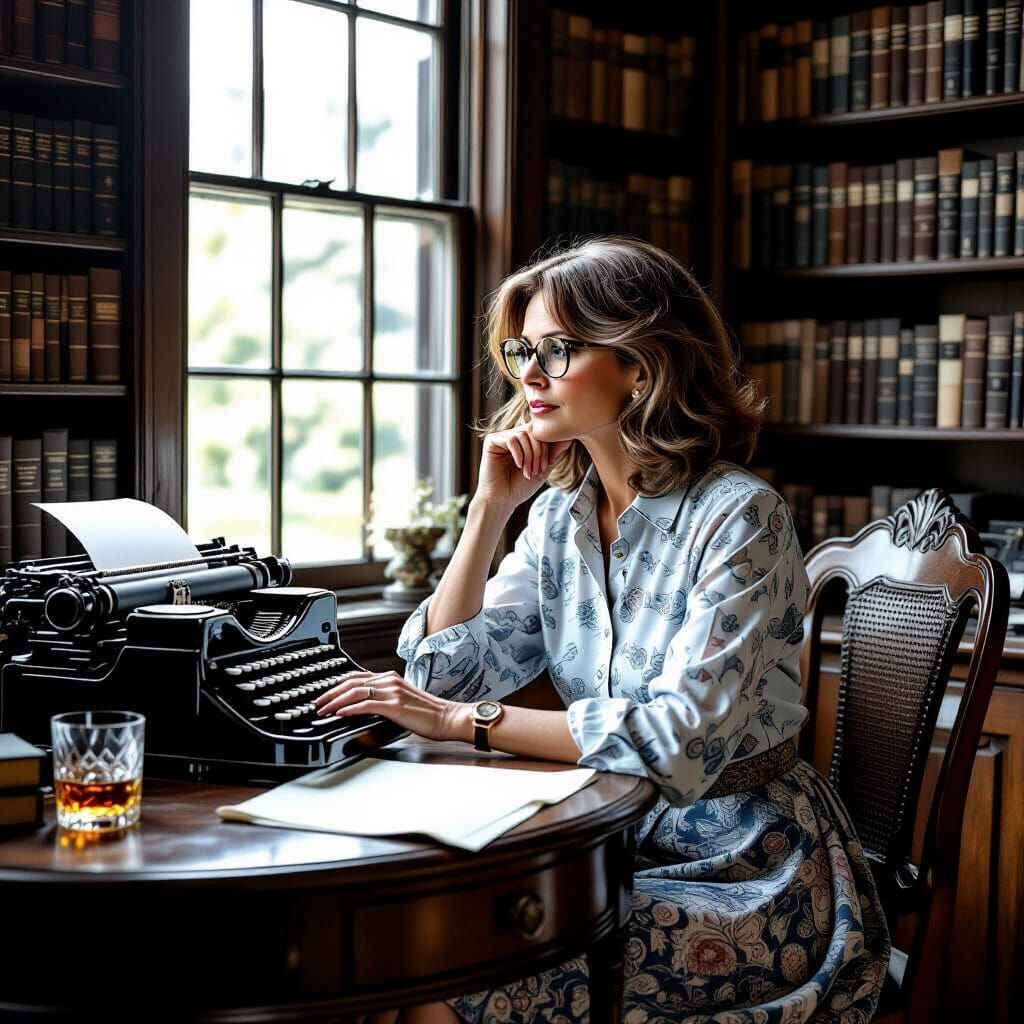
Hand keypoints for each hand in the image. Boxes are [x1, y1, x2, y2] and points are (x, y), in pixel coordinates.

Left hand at [313, 670, 468, 742]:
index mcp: (391, 678)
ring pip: (355, 691)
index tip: (324, 694)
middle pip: (351, 682)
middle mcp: (390, 681)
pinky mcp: (395, 705)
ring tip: (323, 710)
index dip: (337, 685)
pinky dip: (349, 708)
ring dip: (335, 701)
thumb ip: (385, 700)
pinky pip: (366, 704)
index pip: (356, 677)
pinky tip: (340, 714)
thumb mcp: (403, 701)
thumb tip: (366, 707)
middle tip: (317, 703)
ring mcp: (392, 692)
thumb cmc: (429, 714)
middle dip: (330, 692)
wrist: (448, 718)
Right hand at [474, 426, 571, 509]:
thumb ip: (555, 453)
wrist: (502, 500)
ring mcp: (502, 438)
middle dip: (540, 451)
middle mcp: (513, 437)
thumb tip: (569, 437)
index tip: (548, 464)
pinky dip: (518, 454)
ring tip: (528, 472)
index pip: (541, 431)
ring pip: (524, 434)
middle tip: (539, 470)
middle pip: (534, 430)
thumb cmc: (520, 487)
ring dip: (530, 455)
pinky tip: (518, 466)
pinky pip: (511, 439)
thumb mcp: (544, 469)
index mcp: (525, 442)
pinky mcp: (492, 441)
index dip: (549, 445)